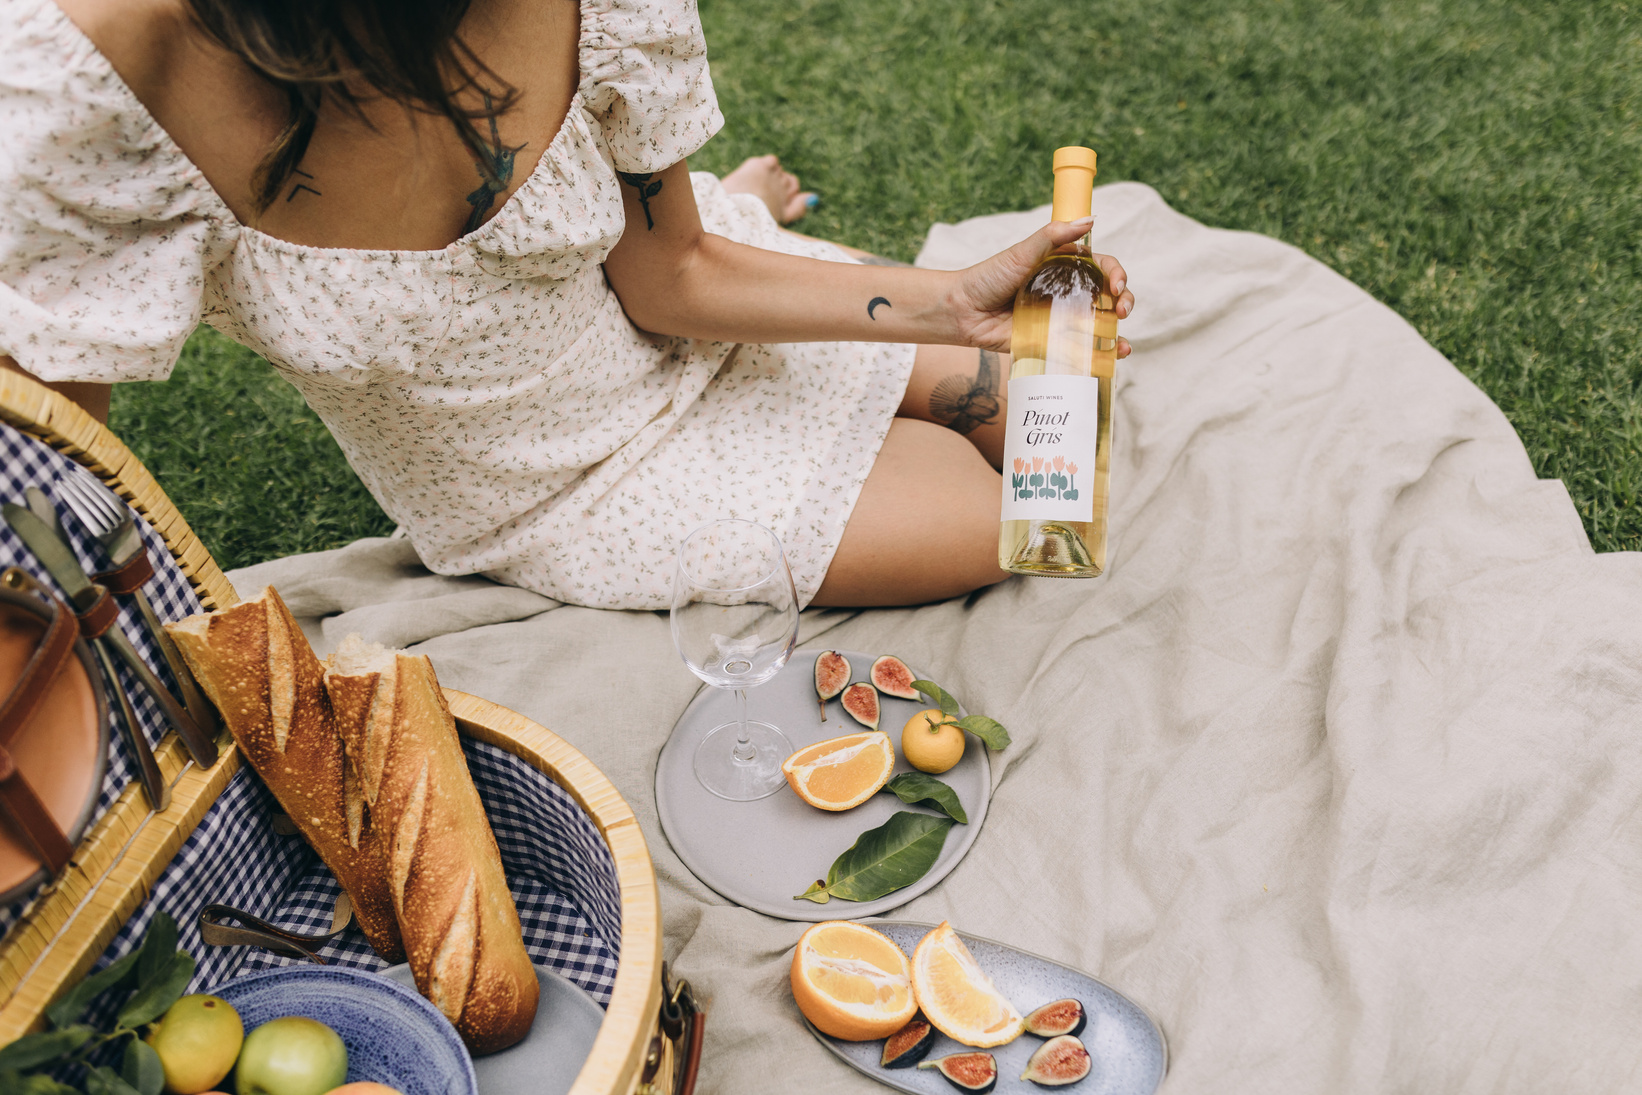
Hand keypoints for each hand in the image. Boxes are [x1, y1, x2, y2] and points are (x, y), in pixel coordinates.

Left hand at [948, 219, 1134, 355]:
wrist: (962, 311)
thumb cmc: (988, 277)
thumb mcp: (1022, 252)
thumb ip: (1053, 236)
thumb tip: (1090, 220)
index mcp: (1064, 267)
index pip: (1101, 267)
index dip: (1115, 274)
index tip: (1116, 284)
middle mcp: (1066, 293)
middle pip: (1107, 297)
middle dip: (1124, 302)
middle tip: (1122, 310)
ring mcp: (1059, 319)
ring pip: (1098, 326)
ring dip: (1118, 335)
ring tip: (1122, 345)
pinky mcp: (1048, 343)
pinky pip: (1077, 351)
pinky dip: (1096, 357)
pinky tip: (1110, 360)